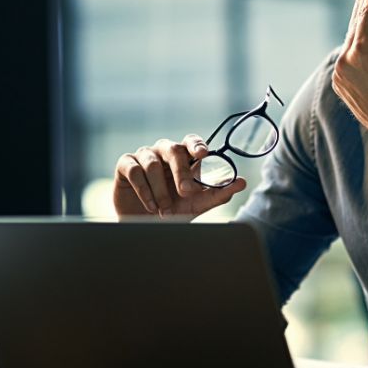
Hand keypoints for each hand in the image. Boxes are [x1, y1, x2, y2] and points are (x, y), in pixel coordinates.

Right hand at [112, 135, 246, 216]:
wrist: (145, 226)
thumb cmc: (175, 209)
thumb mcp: (198, 204)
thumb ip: (219, 193)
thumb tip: (242, 182)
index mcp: (184, 156)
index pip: (191, 141)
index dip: (196, 144)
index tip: (202, 153)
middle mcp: (164, 151)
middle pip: (174, 150)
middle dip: (181, 173)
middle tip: (187, 192)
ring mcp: (144, 156)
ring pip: (153, 164)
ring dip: (161, 190)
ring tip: (165, 209)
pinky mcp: (125, 164)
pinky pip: (135, 171)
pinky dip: (144, 190)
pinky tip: (151, 206)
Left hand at [332, 0, 367, 143]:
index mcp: (362, 51)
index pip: (366, 15)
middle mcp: (345, 61)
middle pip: (354, 27)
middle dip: (362, 9)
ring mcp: (339, 74)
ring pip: (349, 43)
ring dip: (358, 28)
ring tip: (366, 12)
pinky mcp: (339, 84)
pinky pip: (347, 60)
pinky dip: (355, 48)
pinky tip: (363, 40)